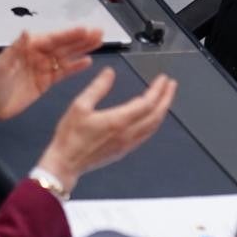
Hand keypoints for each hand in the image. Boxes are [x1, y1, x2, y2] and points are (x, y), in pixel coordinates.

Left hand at [0, 27, 103, 126]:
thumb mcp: (1, 65)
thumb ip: (16, 49)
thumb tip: (26, 33)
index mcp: (27, 48)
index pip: (52, 39)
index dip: (69, 34)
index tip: (83, 29)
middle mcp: (37, 55)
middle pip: (63, 45)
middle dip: (81, 39)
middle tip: (98, 32)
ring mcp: (42, 68)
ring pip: (67, 56)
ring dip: (82, 49)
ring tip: (98, 42)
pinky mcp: (45, 81)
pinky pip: (63, 72)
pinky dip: (75, 66)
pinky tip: (87, 62)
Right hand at [37, 68, 176, 191]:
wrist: (65, 164)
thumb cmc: (70, 138)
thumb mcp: (79, 106)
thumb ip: (97, 87)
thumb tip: (109, 73)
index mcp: (118, 121)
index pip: (147, 103)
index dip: (158, 90)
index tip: (163, 79)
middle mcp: (127, 134)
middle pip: (156, 115)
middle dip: (166, 98)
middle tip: (171, 85)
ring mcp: (127, 143)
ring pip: (153, 126)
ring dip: (162, 110)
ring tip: (165, 98)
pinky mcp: (124, 150)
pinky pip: (146, 134)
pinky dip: (153, 122)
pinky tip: (152, 117)